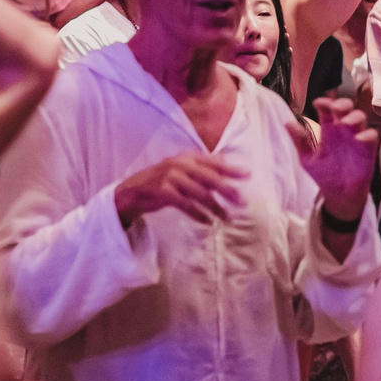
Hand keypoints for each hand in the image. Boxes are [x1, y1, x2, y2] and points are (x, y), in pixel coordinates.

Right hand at [113, 152, 247, 225]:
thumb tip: (226, 159)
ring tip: (227, 218)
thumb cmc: (162, 179)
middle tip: (243, 202)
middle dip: (228, 190)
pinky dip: (199, 214)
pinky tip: (208, 222)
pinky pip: (186, 205)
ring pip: (200, 194)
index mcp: (187, 158)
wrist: (133, 191)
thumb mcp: (182, 168)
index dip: (231, 169)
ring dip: (216, 208)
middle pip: (210, 178)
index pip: (213, 163)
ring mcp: (171, 178)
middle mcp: (180, 165)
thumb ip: (203, 166)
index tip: (248, 175)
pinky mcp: (163, 192)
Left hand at [301, 95, 379, 218]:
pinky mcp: (368, 148)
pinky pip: (371, 136)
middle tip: (335, 107)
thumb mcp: (308, 159)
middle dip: (342, 103)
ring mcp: (356, 137)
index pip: (326, 110)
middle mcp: (343, 129)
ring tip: (345, 123)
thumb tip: (287, 123)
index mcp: (328, 129)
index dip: (324, 103)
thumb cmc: (324, 174)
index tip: (318, 103)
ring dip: (354, 116)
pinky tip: (359, 138)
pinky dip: (367, 134)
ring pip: (360, 117)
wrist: (339, 195)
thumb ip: (300, 141)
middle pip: (346, 108)